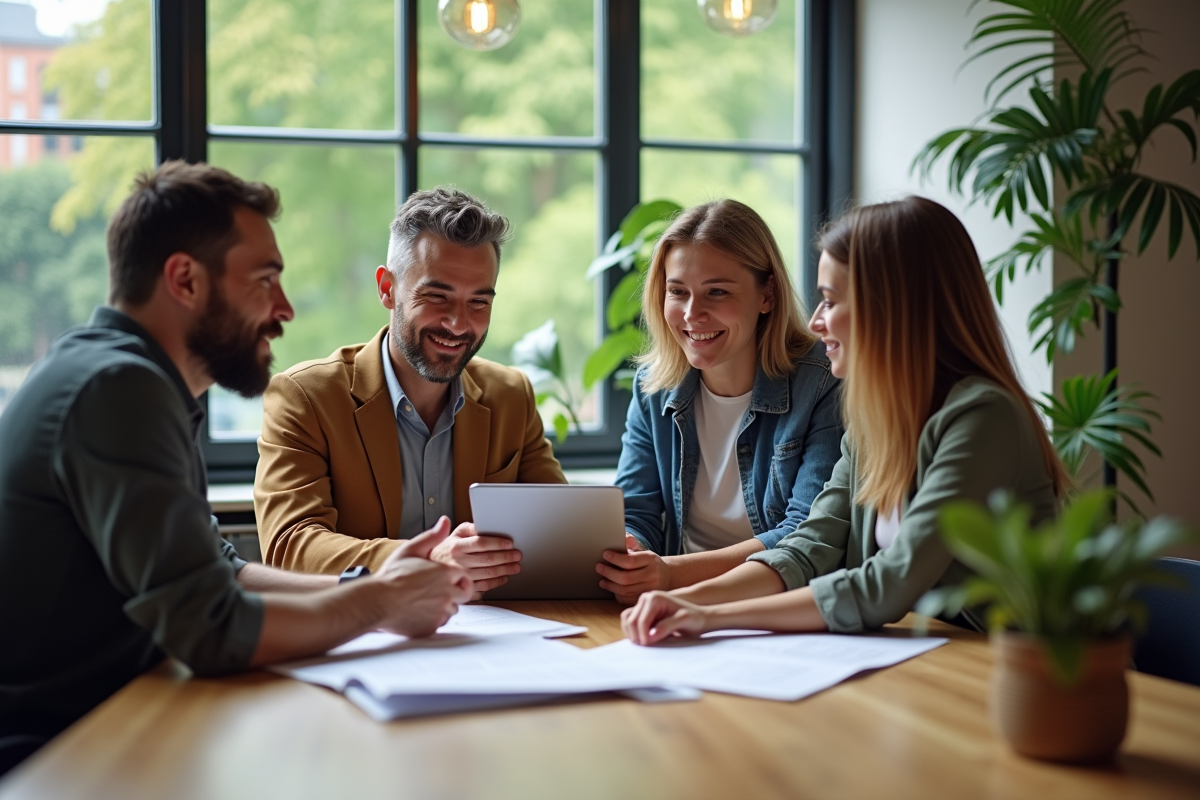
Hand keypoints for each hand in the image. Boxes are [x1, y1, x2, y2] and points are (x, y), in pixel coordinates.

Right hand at [374, 517, 472, 636]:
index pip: (465, 575)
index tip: (446, 577)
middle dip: (456, 591)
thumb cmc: (391, 576)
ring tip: (424, 600)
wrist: (375, 602)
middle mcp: (447, 593)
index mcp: (445, 573)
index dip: (457, 576)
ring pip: (452, 609)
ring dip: (444, 605)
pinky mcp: (433, 626)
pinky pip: (440, 622)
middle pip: (465, 594)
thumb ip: (432, 536)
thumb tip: (445, 521)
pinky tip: (419, 610)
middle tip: (439, 590)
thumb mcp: (411, 549)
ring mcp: (440, 611)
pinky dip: (433, 618)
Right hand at [429, 521, 521, 599]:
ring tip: (515, 566)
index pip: (480, 543)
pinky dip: (496, 583)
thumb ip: (466, 529)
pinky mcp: (461, 590)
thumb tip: (481, 524)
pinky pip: (483, 587)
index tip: (509, 543)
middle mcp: (457, 563)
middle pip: (487, 560)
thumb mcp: (450, 535)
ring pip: (487, 574)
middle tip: (517, 555)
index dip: (497, 543)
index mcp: (455, 547)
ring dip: (504, 570)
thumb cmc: (440, 553)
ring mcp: (459, 578)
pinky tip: (503, 578)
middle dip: (506, 557)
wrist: (423, 573)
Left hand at [596, 534, 672, 603]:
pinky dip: (617, 594)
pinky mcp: (645, 598)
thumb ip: (632, 544)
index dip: (615, 558)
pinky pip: (627, 599)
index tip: (605, 554)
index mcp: (651, 560)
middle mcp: (653, 575)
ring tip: (602, 580)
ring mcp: (650, 589)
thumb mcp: (644, 551)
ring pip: (624, 590)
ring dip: (610, 585)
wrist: (667, 576)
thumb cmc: (650, 563)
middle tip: (599, 567)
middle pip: (625, 577)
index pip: (630, 561)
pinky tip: (612, 588)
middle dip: (608, 572)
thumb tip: (624, 538)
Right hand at [621, 591, 709, 645]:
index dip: (643, 635)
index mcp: (655, 598)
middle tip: (646, 648)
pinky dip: (633, 632)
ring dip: (632, 633)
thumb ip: (666, 627)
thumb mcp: (683, 621)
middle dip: (636, 636)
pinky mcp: (642, 612)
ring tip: (644, 644)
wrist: (698, 617)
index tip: (649, 646)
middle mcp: (646, 598)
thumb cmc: (693, 618)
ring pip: (627, 621)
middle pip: (631, 620)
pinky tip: (643, 639)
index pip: (640, 620)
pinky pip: (630, 622)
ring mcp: (643, 605)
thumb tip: (649, 636)